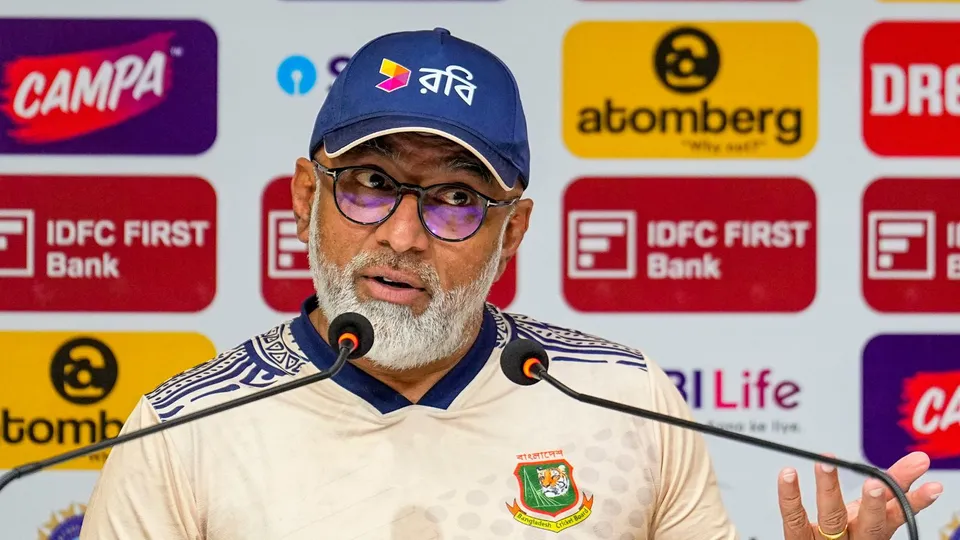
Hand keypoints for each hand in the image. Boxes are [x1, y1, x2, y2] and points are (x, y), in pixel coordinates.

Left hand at [777, 451, 942, 538]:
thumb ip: (891, 488)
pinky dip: (789, 495)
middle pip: (868, 525)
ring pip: (831, 518)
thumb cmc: (849, 533)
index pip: (897, 515)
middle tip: (876, 484)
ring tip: (826, 463)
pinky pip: (794, 518)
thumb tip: (916, 460)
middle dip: (874, 505)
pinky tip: (788, 473)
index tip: (929, 488)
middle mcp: (854, 538)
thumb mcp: (871, 514)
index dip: (912, 502)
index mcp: (874, 530)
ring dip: (829, 488)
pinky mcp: (799, 539)